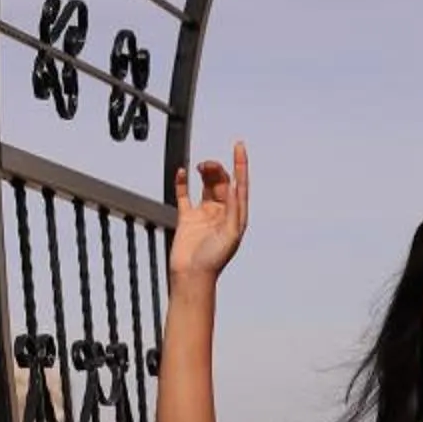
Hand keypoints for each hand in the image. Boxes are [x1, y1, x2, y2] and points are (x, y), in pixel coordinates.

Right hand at [171, 142, 248, 283]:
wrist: (192, 276)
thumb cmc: (214, 260)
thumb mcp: (229, 233)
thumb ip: (232, 209)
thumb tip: (234, 186)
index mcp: (236, 216)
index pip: (240, 185)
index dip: (241, 165)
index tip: (239, 145)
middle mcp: (221, 213)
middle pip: (222, 182)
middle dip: (217, 169)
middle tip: (207, 164)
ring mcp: (204, 215)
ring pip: (206, 185)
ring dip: (204, 173)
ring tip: (199, 166)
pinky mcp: (187, 218)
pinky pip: (184, 195)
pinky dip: (182, 183)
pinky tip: (181, 172)